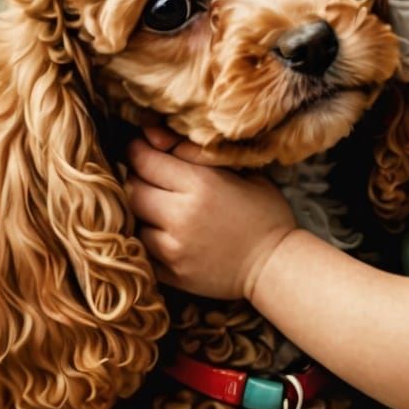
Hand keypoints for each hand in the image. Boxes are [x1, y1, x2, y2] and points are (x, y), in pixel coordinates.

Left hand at [124, 124, 297, 301]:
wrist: (275, 266)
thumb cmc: (264, 214)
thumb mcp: (241, 171)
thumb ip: (196, 153)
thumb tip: (153, 136)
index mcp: (200, 185)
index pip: (145, 160)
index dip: (139, 151)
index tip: (142, 149)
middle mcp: (181, 216)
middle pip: (133, 189)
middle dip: (138, 179)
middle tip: (152, 178)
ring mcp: (173, 248)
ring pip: (133, 220)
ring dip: (142, 211)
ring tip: (161, 208)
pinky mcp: (171, 273)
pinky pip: (142, 249)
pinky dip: (148, 238)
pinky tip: (166, 233)